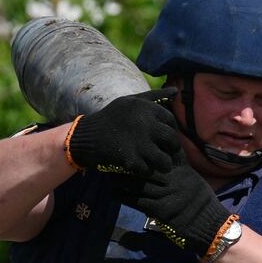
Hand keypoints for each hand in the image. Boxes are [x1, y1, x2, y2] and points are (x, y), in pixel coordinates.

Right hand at [66, 87, 180, 174]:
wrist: (86, 136)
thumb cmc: (112, 117)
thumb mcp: (131, 101)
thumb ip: (155, 96)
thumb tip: (175, 92)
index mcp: (147, 108)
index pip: (172, 121)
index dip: (169, 130)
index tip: (162, 136)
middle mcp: (145, 124)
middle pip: (173, 141)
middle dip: (171, 149)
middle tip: (164, 152)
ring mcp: (138, 143)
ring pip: (165, 161)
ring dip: (163, 164)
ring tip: (156, 163)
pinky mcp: (130, 160)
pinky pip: (149, 170)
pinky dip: (145, 171)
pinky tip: (139, 166)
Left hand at [110, 147, 232, 255]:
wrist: (210, 226)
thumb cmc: (202, 205)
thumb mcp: (195, 182)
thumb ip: (181, 172)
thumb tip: (167, 163)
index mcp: (184, 171)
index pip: (165, 153)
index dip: (149, 148)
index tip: (134, 143)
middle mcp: (175, 180)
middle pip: (147, 166)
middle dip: (130, 163)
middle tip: (114, 158)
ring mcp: (167, 194)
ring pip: (138, 183)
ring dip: (122, 180)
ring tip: (110, 176)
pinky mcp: (160, 209)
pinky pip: (136, 200)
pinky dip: (123, 196)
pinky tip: (114, 193)